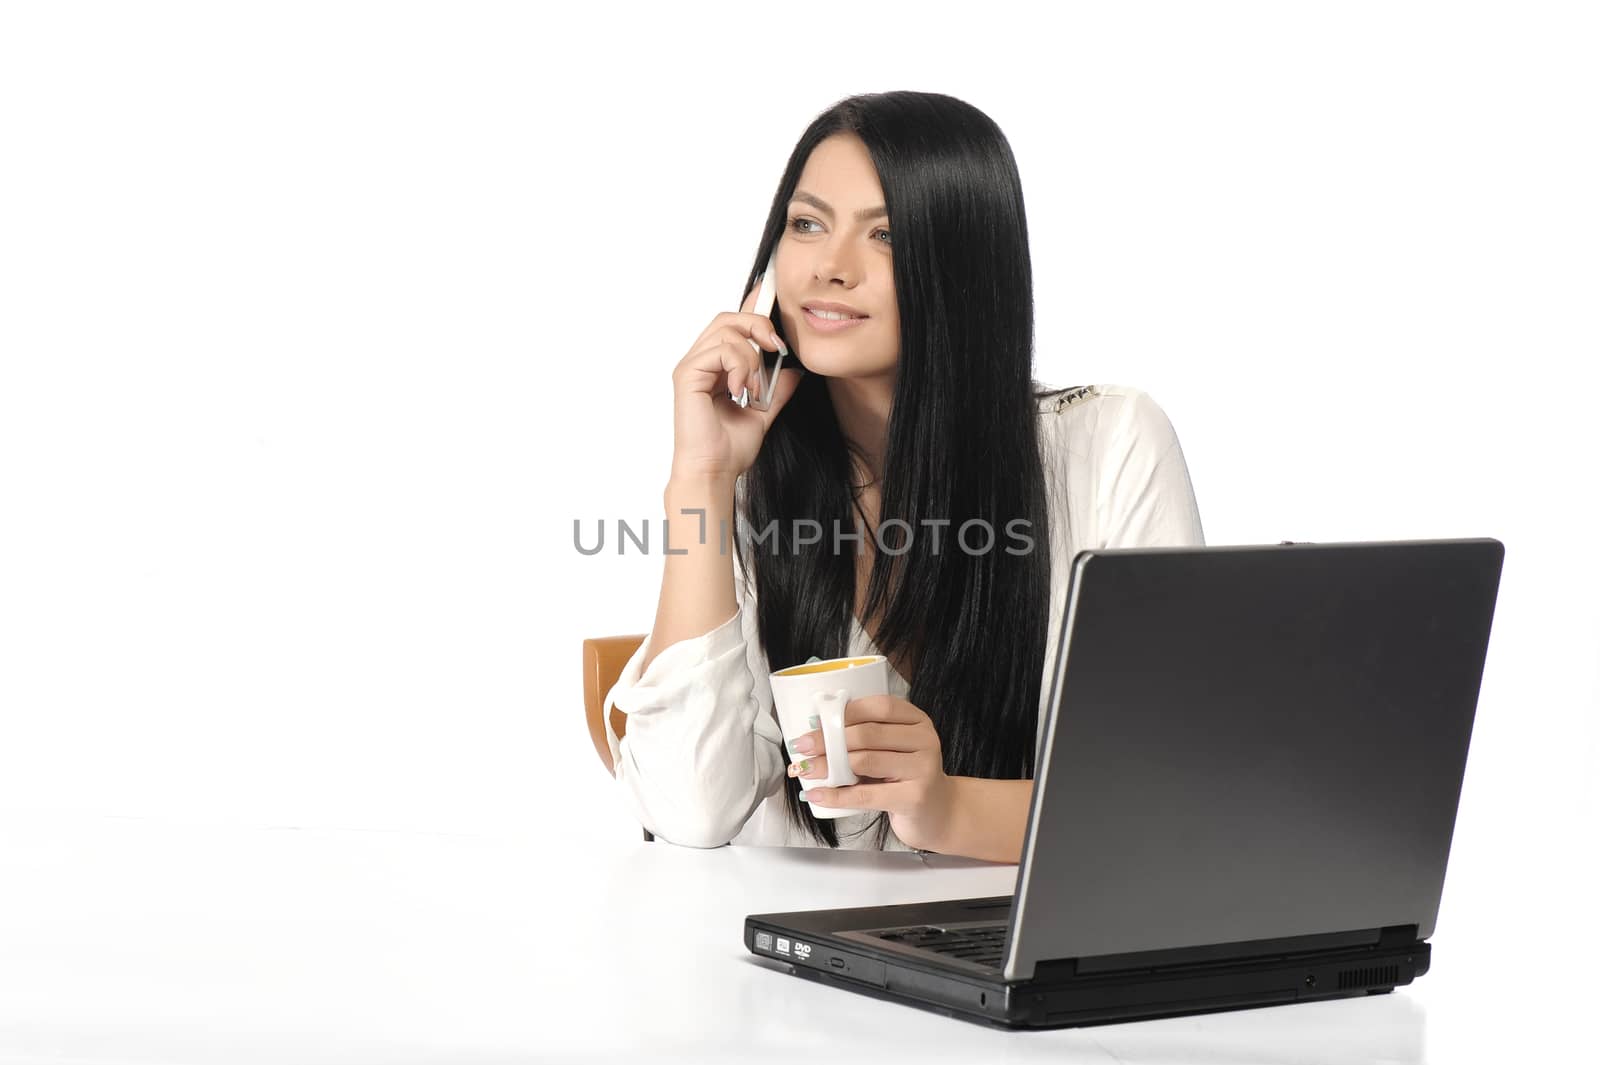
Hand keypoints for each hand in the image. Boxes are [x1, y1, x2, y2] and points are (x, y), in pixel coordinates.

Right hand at [669, 275, 803, 483]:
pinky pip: (720, 350)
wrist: (715, 471)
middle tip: (776, 347)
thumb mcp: (763, 414)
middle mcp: (699, 364)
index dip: (752, 312)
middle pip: (727, 319)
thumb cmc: (728, 450)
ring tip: (754, 387)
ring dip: (750, 356)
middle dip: (757, 325)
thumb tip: (795, 371)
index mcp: (714, 369)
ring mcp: (691, 367)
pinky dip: (739, 366)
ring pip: (726, 331)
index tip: (774, 308)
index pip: (731, 327)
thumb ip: (776, 391)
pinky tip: (742, 390)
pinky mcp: (688, 375)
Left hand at [787, 694, 955, 852]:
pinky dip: (837, 795)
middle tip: (803, 747)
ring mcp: (923, 769)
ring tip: (805, 769)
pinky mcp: (914, 797)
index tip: (816, 722)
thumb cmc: (908, 777)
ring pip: (864, 761)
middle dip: (829, 740)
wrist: (939, 813)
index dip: (845, 712)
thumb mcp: (895, 749)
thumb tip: (817, 731)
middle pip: (868, 734)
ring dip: (827, 766)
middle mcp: (925, 741)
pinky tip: (817, 794)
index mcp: (917, 721)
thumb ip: (869, 737)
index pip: (879, 707)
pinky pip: (866, 795)